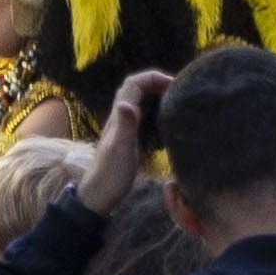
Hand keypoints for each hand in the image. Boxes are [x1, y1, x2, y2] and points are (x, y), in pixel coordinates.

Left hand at [83, 67, 168, 215]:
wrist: (98, 197)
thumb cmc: (111, 175)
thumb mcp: (121, 150)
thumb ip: (125, 126)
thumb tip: (127, 103)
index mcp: (118, 116)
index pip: (133, 83)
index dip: (152, 77)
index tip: (173, 85)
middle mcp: (118, 117)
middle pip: (134, 87)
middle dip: (155, 81)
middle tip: (177, 89)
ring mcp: (121, 128)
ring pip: (136, 100)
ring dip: (153, 93)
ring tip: (174, 99)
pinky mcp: (126, 138)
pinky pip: (139, 114)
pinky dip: (152, 108)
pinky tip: (163, 119)